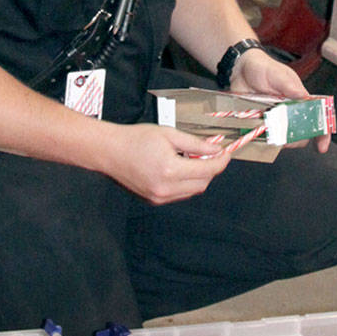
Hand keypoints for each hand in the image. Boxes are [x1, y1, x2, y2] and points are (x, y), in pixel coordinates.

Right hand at [101, 123, 234, 203]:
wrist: (109, 151)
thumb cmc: (135, 139)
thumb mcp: (169, 134)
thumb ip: (195, 144)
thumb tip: (215, 150)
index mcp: (170, 170)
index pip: (207, 171)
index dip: (220, 162)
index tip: (226, 153)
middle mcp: (165, 189)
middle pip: (202, 184)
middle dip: (210, 169)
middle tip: (208, 153)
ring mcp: (159, 198)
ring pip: (191, 191)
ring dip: (197, 177)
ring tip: (188, 159)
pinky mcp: (153, 201)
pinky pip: (178, 194)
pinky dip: (184, 183)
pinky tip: (176, 169)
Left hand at [231, 49, 330, 151]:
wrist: (238, 70)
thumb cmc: (262, 68)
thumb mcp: (277, 73)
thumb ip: (289, 84)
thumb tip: (304, 96)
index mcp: (300, 99)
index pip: (318, 117)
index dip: (323, 133)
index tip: (322, 146)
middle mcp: (290, 113)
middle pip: (302, 134)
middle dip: (297, 138)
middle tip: (286, 134)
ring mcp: (275, 121)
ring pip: (284, 139)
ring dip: (279, 139)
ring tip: (269, 129)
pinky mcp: (261, 125)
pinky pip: (265, 139)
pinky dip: (264, 140)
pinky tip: (258, 134)